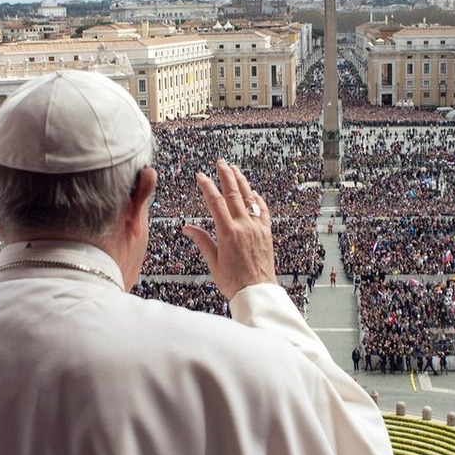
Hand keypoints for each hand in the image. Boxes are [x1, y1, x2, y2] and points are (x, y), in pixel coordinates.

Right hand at [182, 159, 276, 299]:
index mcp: (228, 233)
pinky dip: (257, 199)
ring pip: (249, 198)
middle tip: (220, 162)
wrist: (257, 292)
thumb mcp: (213, 262)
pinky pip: (263, 210)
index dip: (207, 186)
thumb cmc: (234, 281)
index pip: (216, 202)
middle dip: (226, 175)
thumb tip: (187, 228)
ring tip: (235, 169)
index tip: (201, 175)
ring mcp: (257, 228)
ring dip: (242, 181)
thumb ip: (202, 241)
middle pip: (234, 194)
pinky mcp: (267, 232)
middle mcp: (244, 226)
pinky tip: (253, 192)